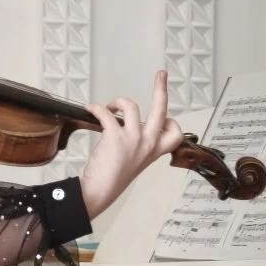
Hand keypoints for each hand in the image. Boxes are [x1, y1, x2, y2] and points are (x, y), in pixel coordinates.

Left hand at [79, 70, 183, 218]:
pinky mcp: (115, 137)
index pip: (175, 133)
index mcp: (154, 151)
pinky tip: (91, 109)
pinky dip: (97, 108)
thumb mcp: (134, 163)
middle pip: (162, 109)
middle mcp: (148, 143)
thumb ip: (138, 147)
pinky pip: (107, 113)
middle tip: (161, 74)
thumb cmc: (113, 179)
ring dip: (118, 102)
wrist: (100, 191)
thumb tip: (128, 127)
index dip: (171, 122)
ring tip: (109, 107)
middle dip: (161, 88)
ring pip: (131, 106)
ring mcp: (133, 139)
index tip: (164, 118)